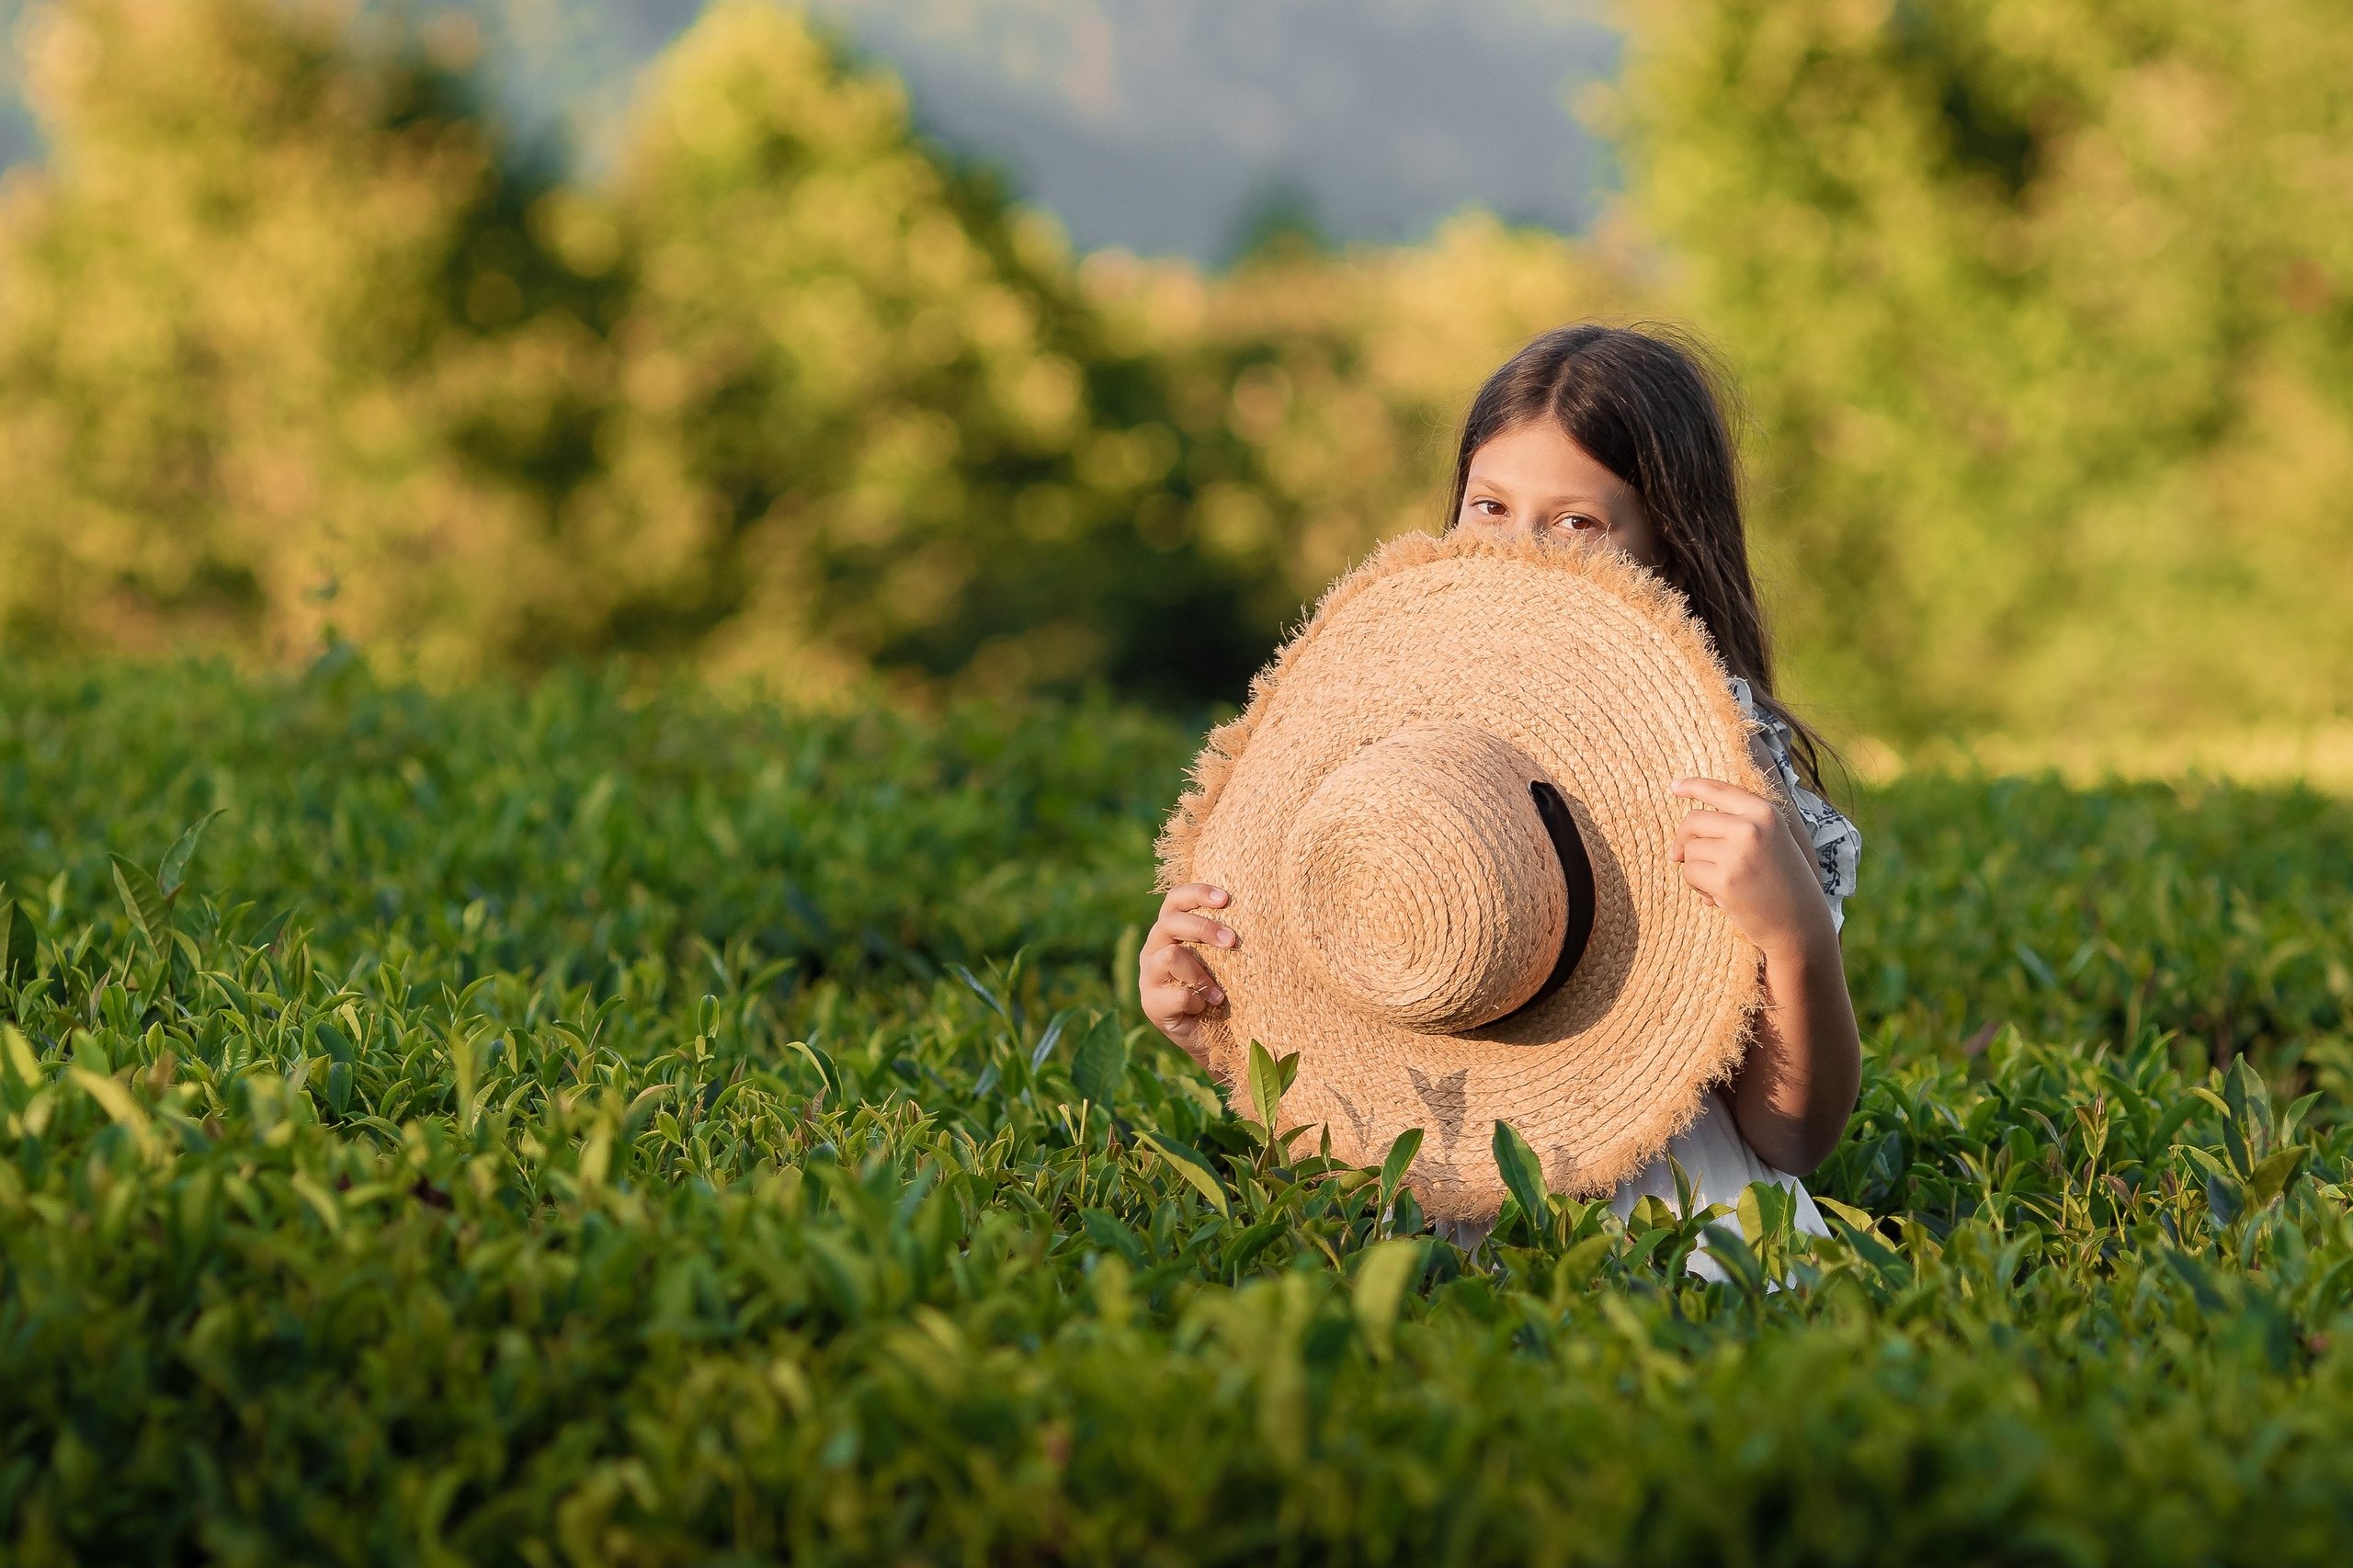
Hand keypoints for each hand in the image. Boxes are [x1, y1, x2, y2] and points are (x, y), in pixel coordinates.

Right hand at [1140, 883, 1234, 1066]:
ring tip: (1220, 993)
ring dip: (1201, 974)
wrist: (1210, 1036)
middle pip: (1170, 922)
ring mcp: (1148, 976)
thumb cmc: (1219, 989)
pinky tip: (1208, 1008)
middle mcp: (1153, 948)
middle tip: (1232, 941)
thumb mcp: (1221, 959)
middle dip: (1204, 929)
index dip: (1197, 893)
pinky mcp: (1151, 1003)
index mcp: (1169, 931)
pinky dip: (1199, 1001)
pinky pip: (1178, 994)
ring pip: (1171, 956)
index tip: (1226, 899)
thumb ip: (1222, 938)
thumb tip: (1258, 911)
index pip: (1175, 899)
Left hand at [1667, 778, 1835, 960]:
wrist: (1801, 925)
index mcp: (1765, 813)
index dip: (1692, 786)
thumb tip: (1688, 826)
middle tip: (1678, 856)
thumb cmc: (1784, 883)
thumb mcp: (1773, 841)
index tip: (1674, 787)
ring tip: (1719, 884)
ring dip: (1695, 868)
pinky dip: (1697, 886)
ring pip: (1689, 850)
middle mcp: (1752, 827)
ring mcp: (1738, 853)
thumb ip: (1741, 825)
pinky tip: (1717, 897)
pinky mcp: (1725, 881)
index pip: (1719, 790)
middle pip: (1693, 820)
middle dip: (1683, 839)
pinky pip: (1690, 873)